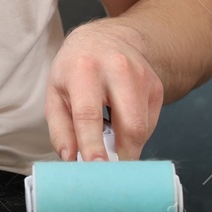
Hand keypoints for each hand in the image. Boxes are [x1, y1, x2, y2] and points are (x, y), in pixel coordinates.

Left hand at [45, 21, 163, 160]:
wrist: (105, 39)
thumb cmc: (74, 70)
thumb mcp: (56, 93)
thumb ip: (60, 129)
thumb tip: (70, 159)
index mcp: (84, 70)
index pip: (89, 114)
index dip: (92, 145)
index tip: (95, 168)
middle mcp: (116, 69)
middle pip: (129, 124)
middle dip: (122, 154)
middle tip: (109, 171)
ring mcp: (141, 76)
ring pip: (143, 127)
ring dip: (129, 146)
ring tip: (111, 145)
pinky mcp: (156, 86)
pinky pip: (150, 124)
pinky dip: (136, 135)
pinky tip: (121, 126)